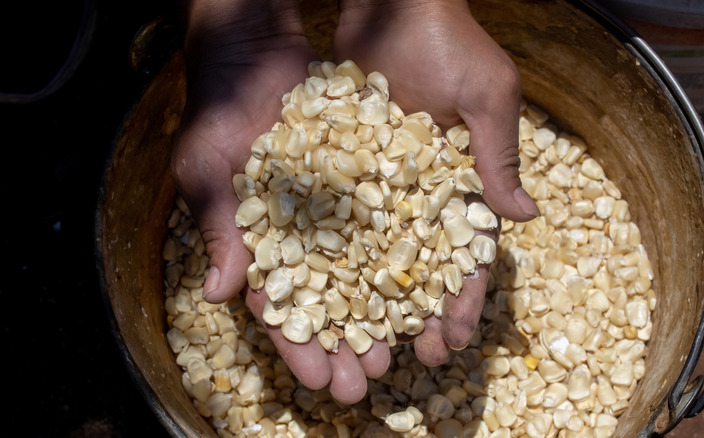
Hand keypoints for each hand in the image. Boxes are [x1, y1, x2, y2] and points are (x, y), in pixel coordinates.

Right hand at [173, 0, 389, 403]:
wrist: (255, 53)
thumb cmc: (218, 113)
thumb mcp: (207, 171)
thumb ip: (217, 230)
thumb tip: (216, 295)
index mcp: (260, 245)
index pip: (281, 309)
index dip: (300, 348)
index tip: (321, 382)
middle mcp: (303, 236)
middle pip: (330, 302)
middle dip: (347, 343)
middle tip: (368, 381)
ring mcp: (336, 211)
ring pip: (364, 272)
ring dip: (380, 313)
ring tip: (403, 351)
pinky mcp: (366, 182)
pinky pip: (389, 222)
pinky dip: (405, 256)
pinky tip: (426, 287)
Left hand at [334, 0, 539, 364]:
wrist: (389, 2)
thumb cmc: (448, 40)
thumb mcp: (487, 94)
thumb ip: (498, 156)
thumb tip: (525, 219)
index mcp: (462, 181)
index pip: (467, 254)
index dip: (464, 299)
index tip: (457, 340)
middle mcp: (420, 190)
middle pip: (420, 267)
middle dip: (418, 316)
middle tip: (411, 361)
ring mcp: (379, 182)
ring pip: (376, 253)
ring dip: (373, 301)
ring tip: (366, 344)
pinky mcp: (342, 166)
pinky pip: (335, 218)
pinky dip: (331, 256)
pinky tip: (322, 294)